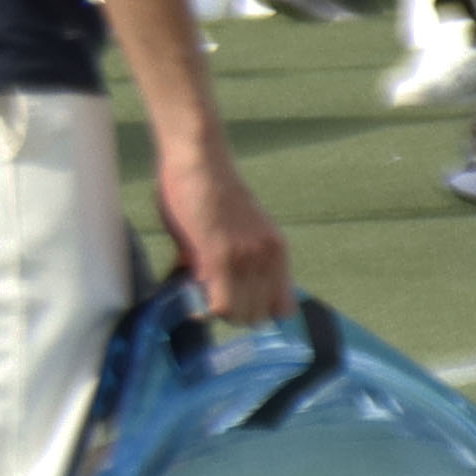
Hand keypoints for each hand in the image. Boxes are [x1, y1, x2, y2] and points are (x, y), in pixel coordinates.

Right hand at [163, 124, 296, 326]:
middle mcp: (268, 258)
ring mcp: (246, 258)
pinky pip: (219, 304)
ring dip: (217, 312)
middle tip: (211, 302)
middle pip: (260, 316)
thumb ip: (229, 258)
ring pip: (240, 314)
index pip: (283, 308)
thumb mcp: (233, 229)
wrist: (199, 159)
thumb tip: (205, 286)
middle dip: (234, 315)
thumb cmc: (208, 189)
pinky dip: (205, 308)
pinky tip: (192, 299)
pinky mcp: (219, 256)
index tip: (235, 304)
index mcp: (277, 251)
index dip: (257, 312)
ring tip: (200, 298)